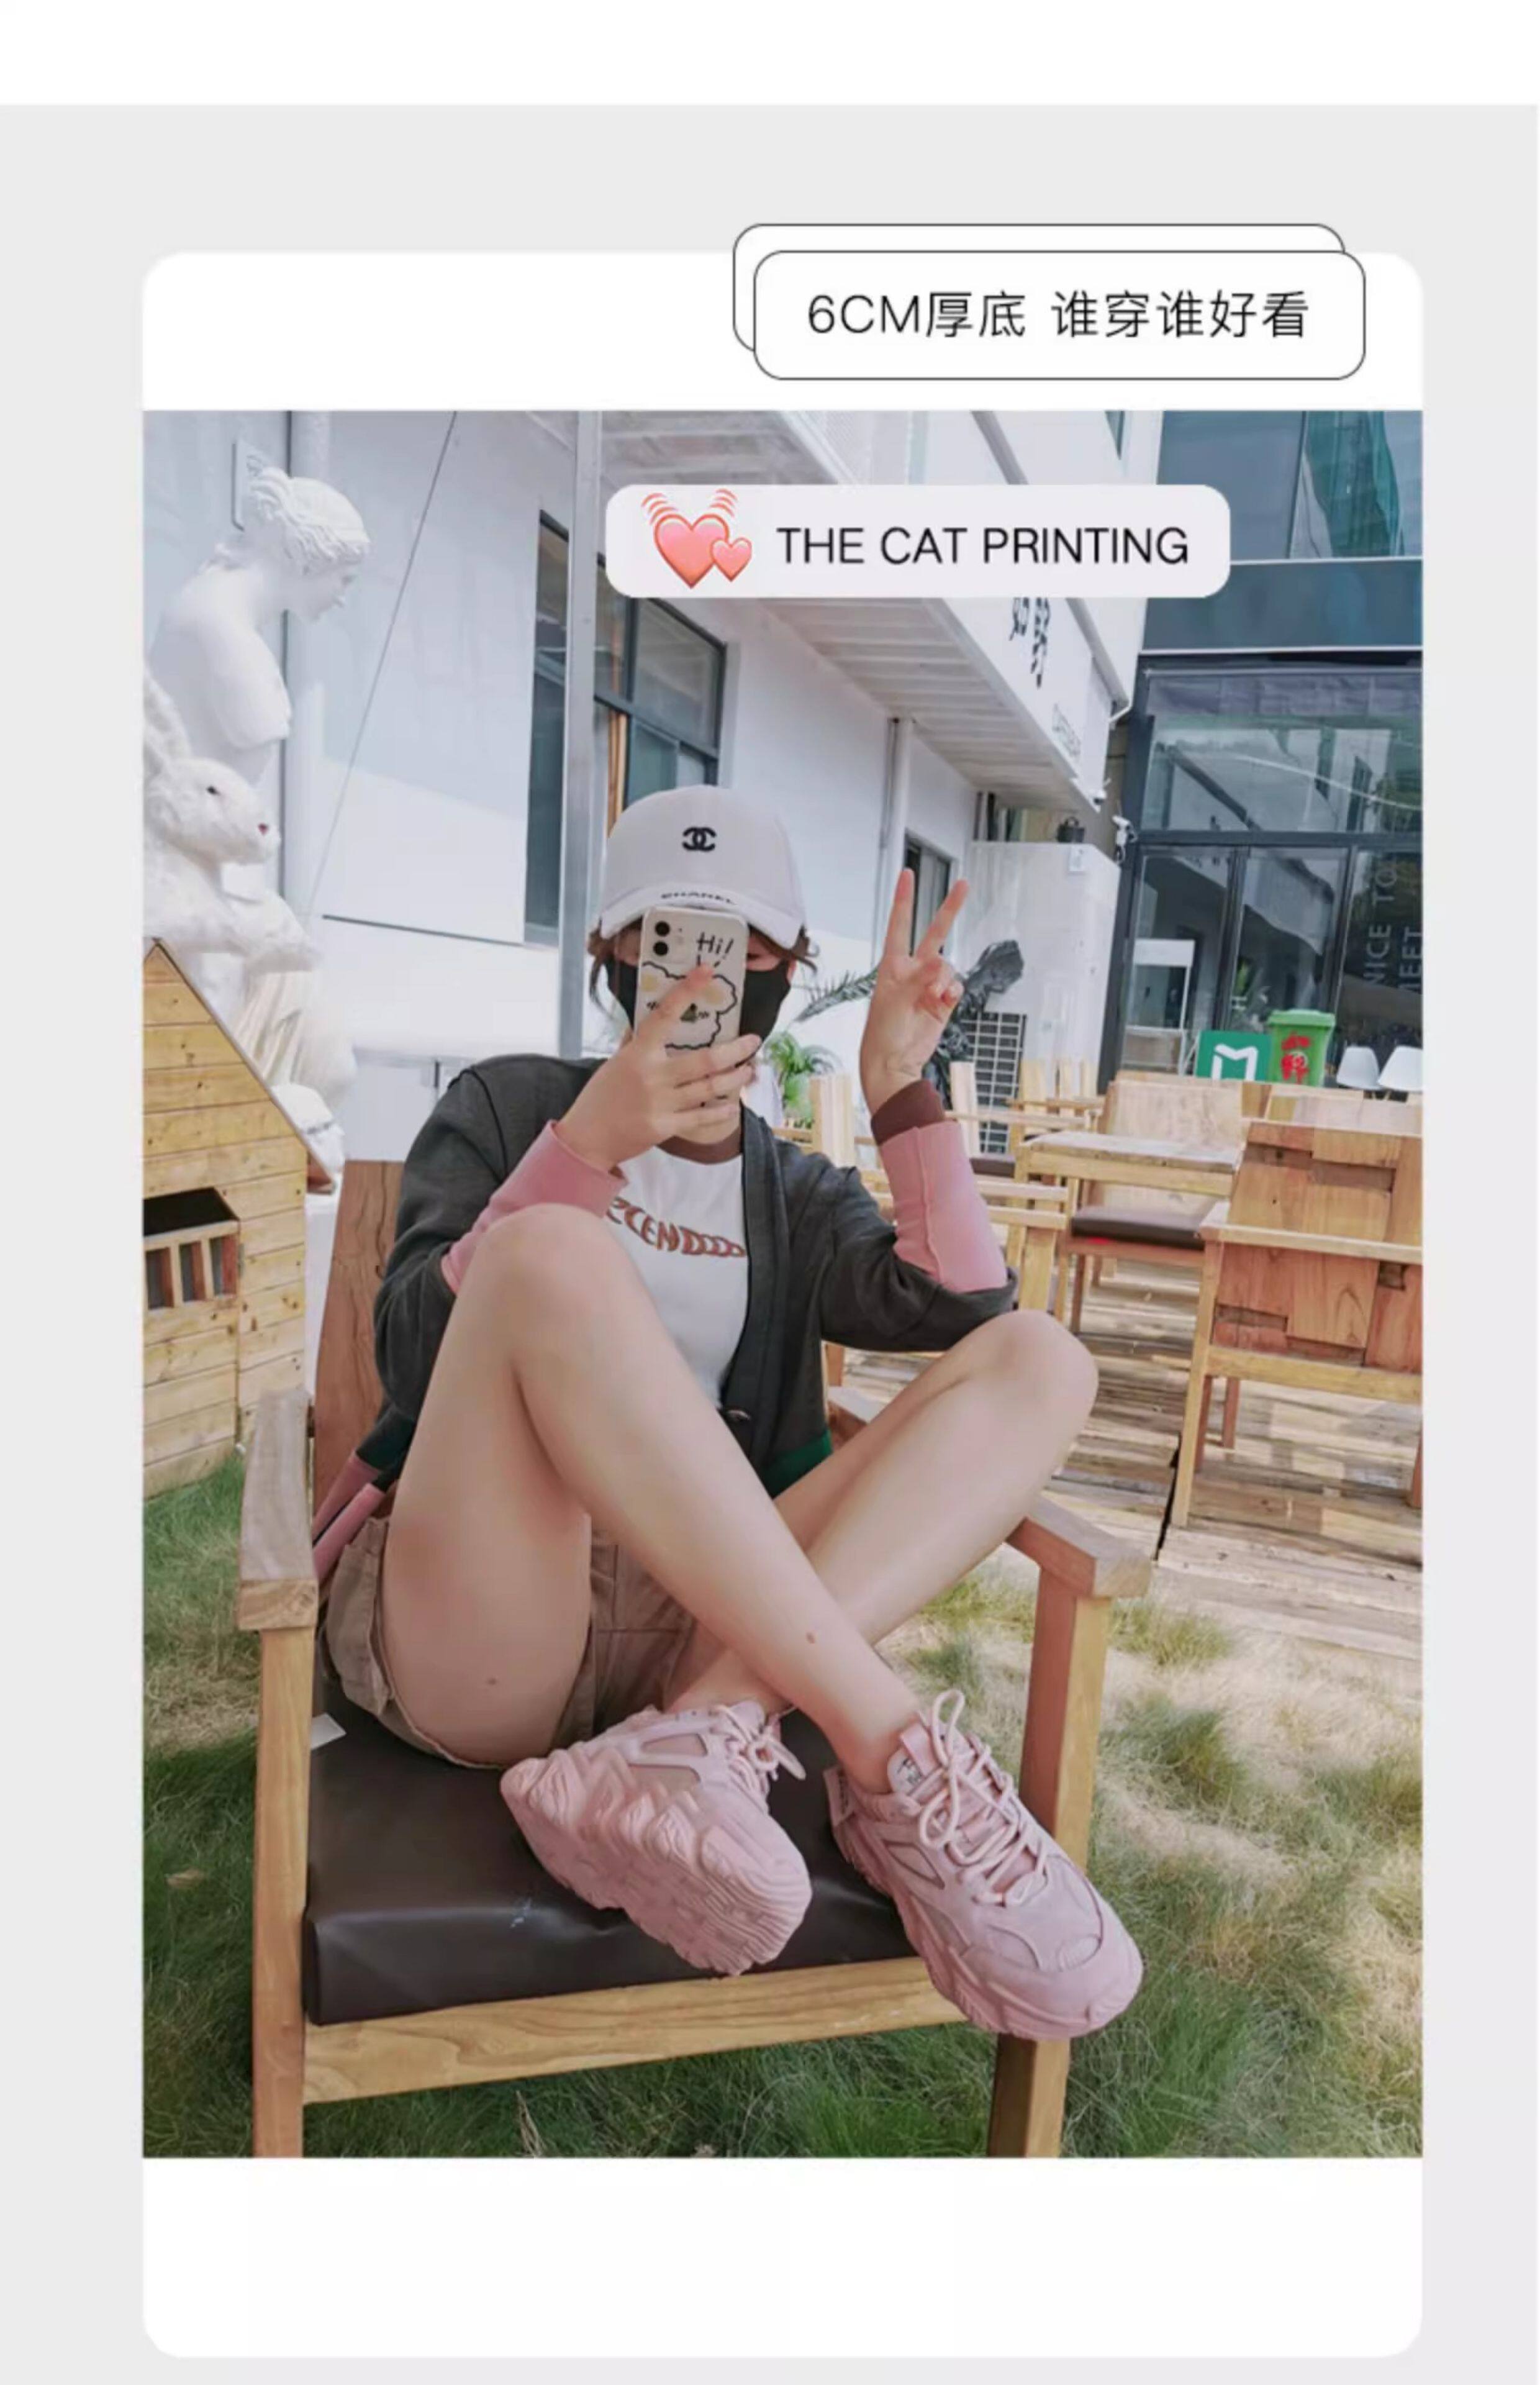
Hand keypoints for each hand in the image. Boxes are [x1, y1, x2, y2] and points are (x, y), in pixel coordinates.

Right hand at [557, 966, 760, 1170]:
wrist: (587, 1137)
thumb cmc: (600, 1097)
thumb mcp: (615, 1063)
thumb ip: (635, 1043)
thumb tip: (650, 1020)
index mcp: (638, 1053)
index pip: (664, 1015)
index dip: (686, 991)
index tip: (706, 971)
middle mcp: (653, 1075)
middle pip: (705, 1059)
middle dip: (736, 1050)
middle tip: (753, 1041)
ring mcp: (661, 1102)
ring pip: (710, 1087)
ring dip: (735, 1078)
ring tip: (749, 1070)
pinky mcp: (666, 1127)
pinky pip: (702, 1116)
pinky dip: (722, 1110)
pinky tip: (733, 1104)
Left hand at [860, 868, 968, 1113]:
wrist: (894, 1062)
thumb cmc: (883, 1032)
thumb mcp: (897, 1001)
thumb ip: (920, 978)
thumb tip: (939, 961)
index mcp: (893, 964)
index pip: (900, 924)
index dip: (904, 899)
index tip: (907, 873)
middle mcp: (912, 970)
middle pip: (934, 933)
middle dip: (949, 910)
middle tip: (964, 884)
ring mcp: (929, 986)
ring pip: (949, 968)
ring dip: (946, 980)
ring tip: (933, 999)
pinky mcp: (943, 1002)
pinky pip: (956, 987)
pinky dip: (953, 993)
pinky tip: (944, 1003)